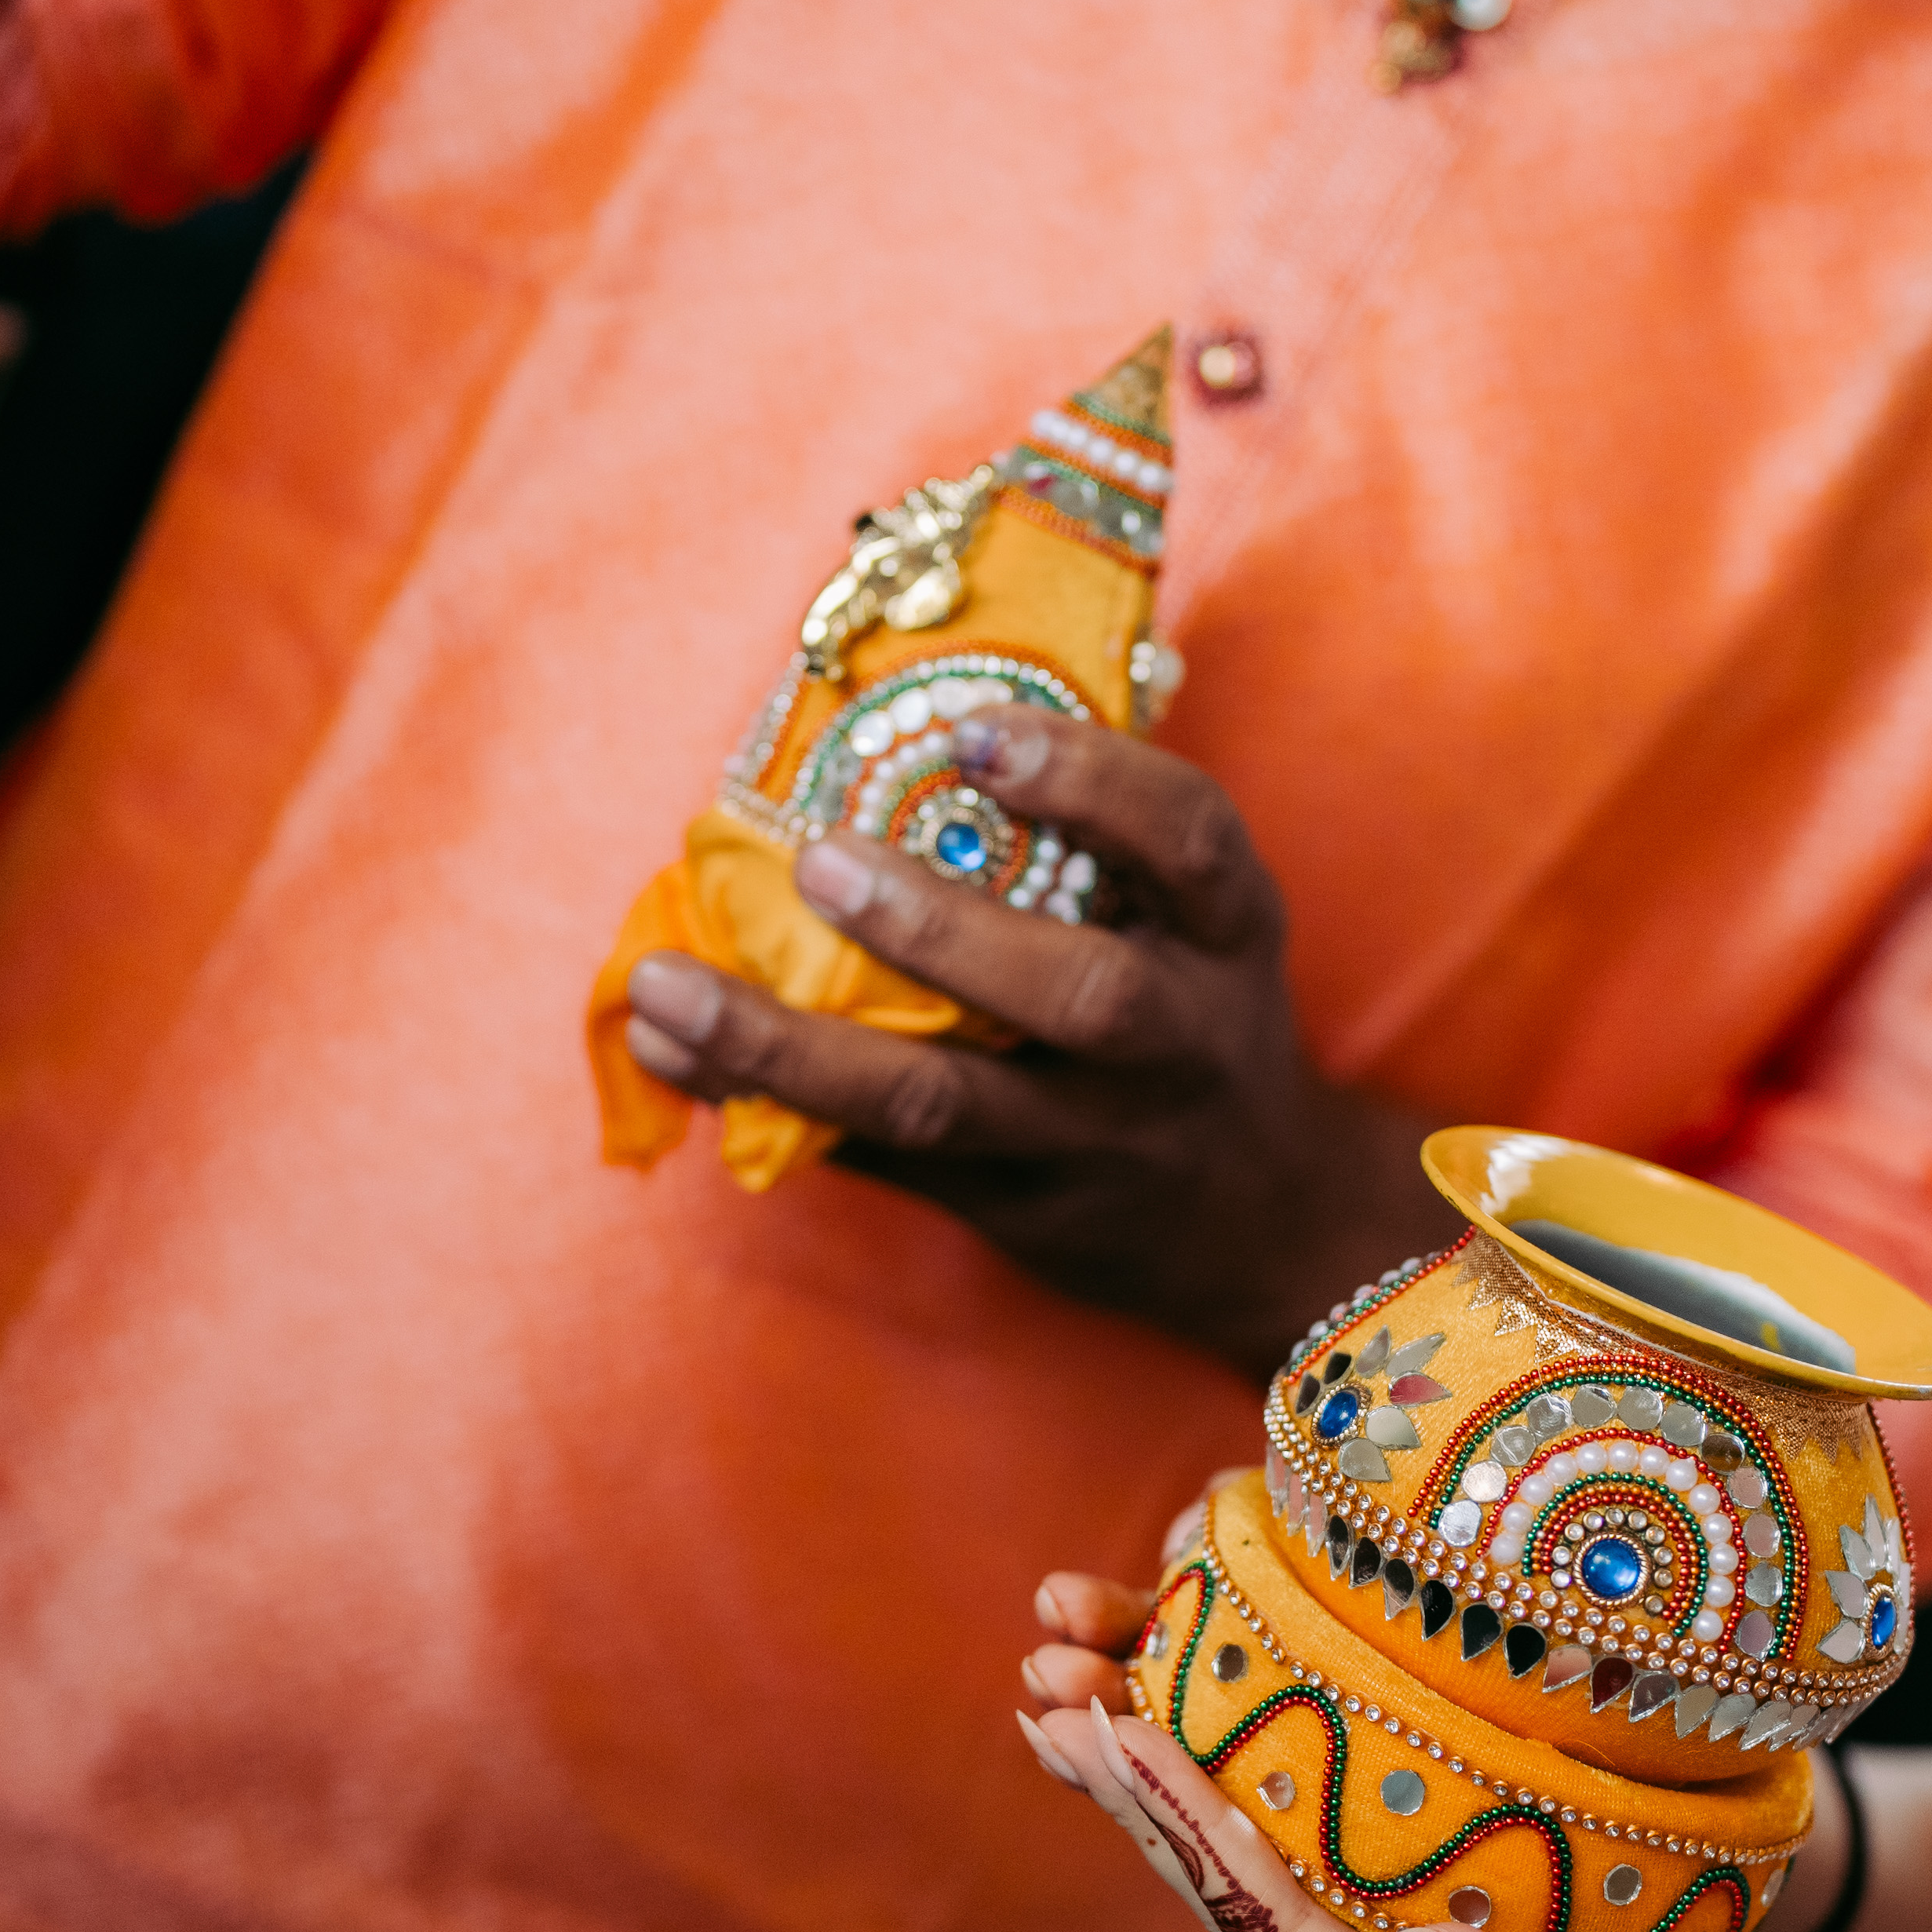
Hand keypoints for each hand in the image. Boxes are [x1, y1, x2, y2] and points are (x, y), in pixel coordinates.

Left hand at [620, 708, 1446, 1369]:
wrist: (1262, 1218)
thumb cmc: (1193, 1012)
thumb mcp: (1197, 919)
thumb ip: (1094, 837)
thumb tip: (910, 713)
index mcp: (1225, 931)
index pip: (1187, 839)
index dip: (1091, 781)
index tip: (976, 732)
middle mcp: (1175, 1037)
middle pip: (1076, 993)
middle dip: (937, 929)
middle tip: (816, 860)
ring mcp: (1092, 1137)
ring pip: (939, 1103)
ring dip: (790, 1045)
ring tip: (669, 990)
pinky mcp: (1011, 1206)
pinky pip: (876, 1157)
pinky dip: (764, 1102)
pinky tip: (671, 1054)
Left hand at [1014, 1612, 1931, 1931]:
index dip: (1194, 1832)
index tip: (1112, 1732)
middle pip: (1247, 1919)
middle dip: (1145, 1806)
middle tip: (1049, 1699)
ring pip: (1273, 1898)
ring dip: (1178, 1804)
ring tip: (1085, 1704)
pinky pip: (1331, 1884)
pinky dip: (1260, 1808)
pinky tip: (1220, 1744)